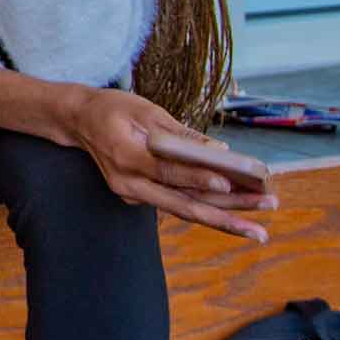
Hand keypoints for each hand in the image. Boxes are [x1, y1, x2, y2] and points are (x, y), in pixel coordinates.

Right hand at [64, 86, 276, 242]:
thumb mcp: (145, 110)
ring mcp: (133, 194)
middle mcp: (129, 184)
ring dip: (222, 220)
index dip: (198, 178)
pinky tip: (235, 215)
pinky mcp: (139, 196)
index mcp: (126, 157)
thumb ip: (180, 134)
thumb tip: (219, 152)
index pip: (168, 171)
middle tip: (261, 226)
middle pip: (183, 205)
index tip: (228, 183)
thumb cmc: (112, 109)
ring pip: (184, 210)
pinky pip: (176, 204)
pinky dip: (206, 208)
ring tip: (258, 231)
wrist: (77, 121)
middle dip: (225, 216)